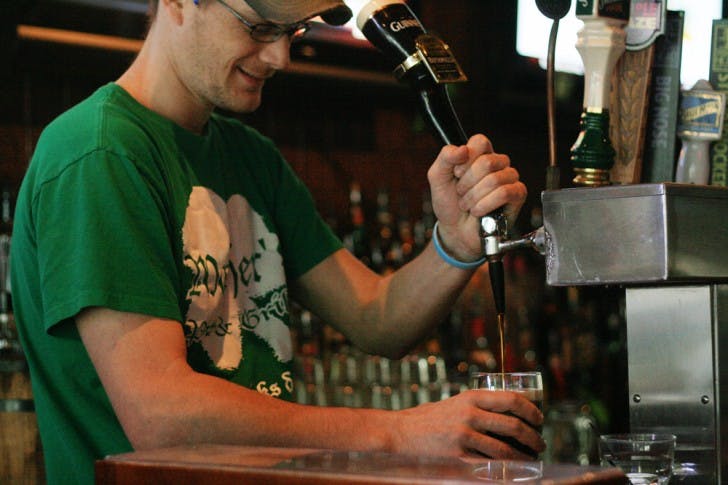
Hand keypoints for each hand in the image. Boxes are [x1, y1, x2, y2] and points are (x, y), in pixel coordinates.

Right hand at [390, 389, 544, 458]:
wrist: (400, 433)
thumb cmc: (427, 419)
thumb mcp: (454, 404)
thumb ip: (476, 406)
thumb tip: (506, 413)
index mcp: (471, 397)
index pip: (511, 400)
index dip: (531, 410)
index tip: (539, 420)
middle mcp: (469, 414)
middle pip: (513, 426)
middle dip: (533, 437)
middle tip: (540, 444)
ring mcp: (464, 436)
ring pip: (505, 449)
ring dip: (522, 457)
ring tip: (529, 460)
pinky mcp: (458, 456)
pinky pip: (488, 464)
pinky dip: (504, 469)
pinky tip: (510, 470)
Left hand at [427, 134, 526, 260]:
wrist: (455, 230)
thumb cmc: (449, 203)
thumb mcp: (437, 177)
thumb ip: (445, 158)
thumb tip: (463, 149)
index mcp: (480, 155)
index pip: (480, 142)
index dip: (465, 159)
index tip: (456, 174)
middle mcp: (497, 163)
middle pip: (487, 162)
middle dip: (467, 183)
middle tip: (461, 194)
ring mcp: (509, 178)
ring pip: (494, 179)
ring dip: (474, 197)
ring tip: (468, 205)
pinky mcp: (518, 194)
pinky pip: (505, 193)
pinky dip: (486, 204)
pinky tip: (478, 211)